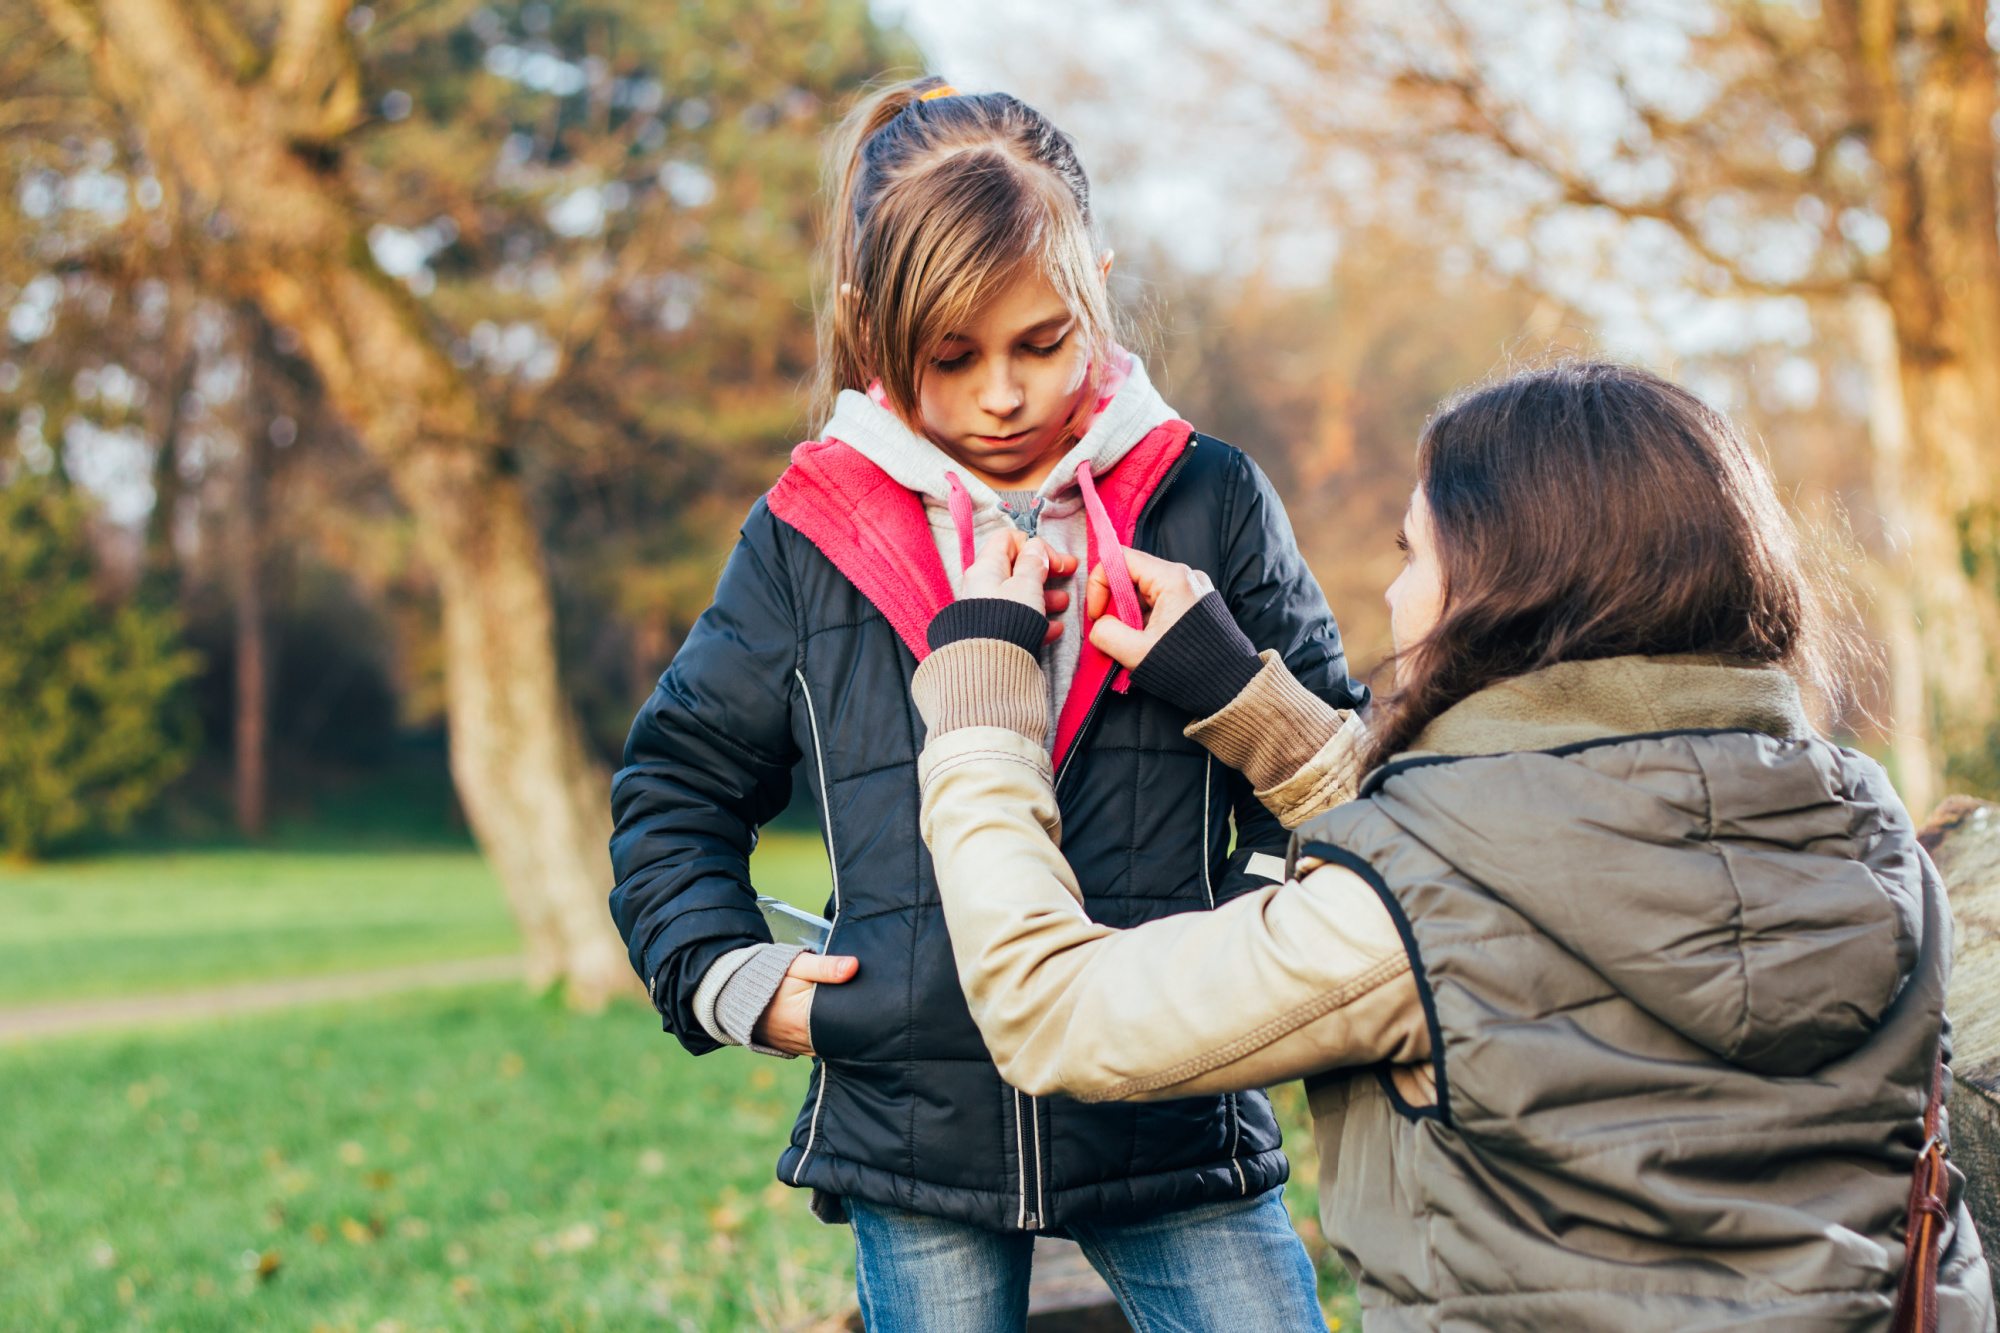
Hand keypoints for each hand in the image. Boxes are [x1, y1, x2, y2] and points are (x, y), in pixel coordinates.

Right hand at [752, 951, 858, 1055]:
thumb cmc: (766, 974)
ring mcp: (794, 1047)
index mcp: (803, 1020)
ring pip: (827, 1045)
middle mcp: (799, 1040)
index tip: (867, 1003)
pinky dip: (824, 1038)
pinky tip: (831, 1023)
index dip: (856, 1015)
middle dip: (848, 1024)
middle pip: (836, 1037)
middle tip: (862, 1008)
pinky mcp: (788, 1048)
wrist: (732, 990)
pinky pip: (815, 1047)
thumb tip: (854, 966)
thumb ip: (825, 967)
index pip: (842, 1024)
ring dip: (836, 1033)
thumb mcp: (797, 965)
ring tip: (847, 1014)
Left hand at [961, 532, 1076, 645]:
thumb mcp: (1027, 585)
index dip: (1034, 545)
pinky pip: (1017, 620)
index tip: (1055, 559)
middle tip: (1068, 573)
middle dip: (1045, 571)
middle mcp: (982, 586)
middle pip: (1016, 568)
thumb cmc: (1007, 620)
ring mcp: (987, 610)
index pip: (1007, 539)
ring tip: (1064, 603)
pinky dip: (1037, 620)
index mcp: (986, 567)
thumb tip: (1035, 547)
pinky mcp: (994, 632)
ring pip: (1020, 595)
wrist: (990, 668)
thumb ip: (1034, 563)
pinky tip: (1054, 629)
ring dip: (1045, 596)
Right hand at [1085, 547, 1214, 669]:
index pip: (1120, 559)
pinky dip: (1144, 620)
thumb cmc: (1189, 668)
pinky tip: (1146, 642)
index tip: (1097, 616)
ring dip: (1128, 615)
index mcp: (1172, 578)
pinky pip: (1159, 602)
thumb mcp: (1137, 653)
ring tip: (1132, 643)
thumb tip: (1099, 626)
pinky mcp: (1195, 604)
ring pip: (1143, 591)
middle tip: (1112, 633)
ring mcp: (1192, 589)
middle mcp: (1184, 576)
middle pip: (1131, 575)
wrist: (1231, 687)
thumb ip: (1106, 633)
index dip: (1099, 585)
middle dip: (1114, 604)